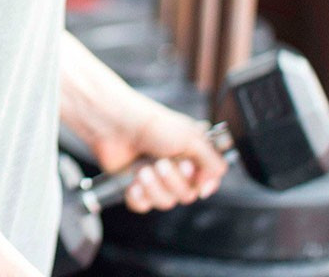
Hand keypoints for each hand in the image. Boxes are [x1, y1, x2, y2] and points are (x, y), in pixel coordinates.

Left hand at [91, 101, 227, 213]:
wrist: (115, 124)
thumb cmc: (151, 123)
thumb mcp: (192, 138)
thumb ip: (213, 163)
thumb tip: (211, 186)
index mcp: (191, 153)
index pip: (208, 181)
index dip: (201, 182)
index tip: (192, 172)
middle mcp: (174, 166)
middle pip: (187, 195)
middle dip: (173, 182)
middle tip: (162, 163)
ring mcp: (154, 176)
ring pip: (165, 202)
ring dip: (155, 187)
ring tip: (144, 169)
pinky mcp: (134, 184)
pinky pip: (143, 205)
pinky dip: (138, 196)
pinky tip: (134, 181)